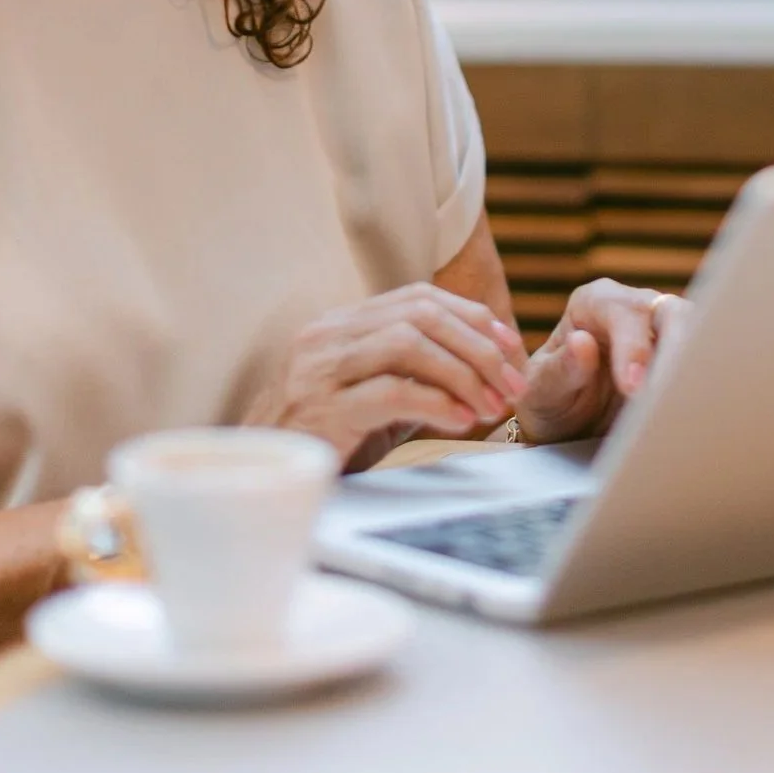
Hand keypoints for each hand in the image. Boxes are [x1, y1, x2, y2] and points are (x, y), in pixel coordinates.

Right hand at [242, 284, 530, 465]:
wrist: (261, 476)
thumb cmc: (323, 438)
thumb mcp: (374, 396)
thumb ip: (417, 375)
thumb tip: (487, 368)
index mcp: (342, 324)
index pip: (418, 296)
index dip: (472, 316)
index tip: (510, 346)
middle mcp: (328, 335)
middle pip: (420, 314)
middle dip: (479, 346)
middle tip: (512, 383)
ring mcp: (320, 369)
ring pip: (408, 343)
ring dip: (463, 373)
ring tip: (491, 405)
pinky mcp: (321, 408)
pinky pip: (391, 391)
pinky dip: (437, 403)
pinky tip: (461, 421)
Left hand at [516, 280, 691, 445]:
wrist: (567, 428)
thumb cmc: (551, 399)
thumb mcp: (541, 389)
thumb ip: (560, 368)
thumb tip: (583, 343)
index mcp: (594, 303)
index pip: (623, 313)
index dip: (632, 347)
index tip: (633, 387)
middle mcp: (634, 309)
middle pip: (672, 313)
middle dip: (678, 350)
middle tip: (670, 393)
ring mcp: (664, 332)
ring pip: (700, 334)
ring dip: (696, 368)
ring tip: (688, 405)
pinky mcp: (683, 359)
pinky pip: (704, 363)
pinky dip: (704, 384)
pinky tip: (698, 410)